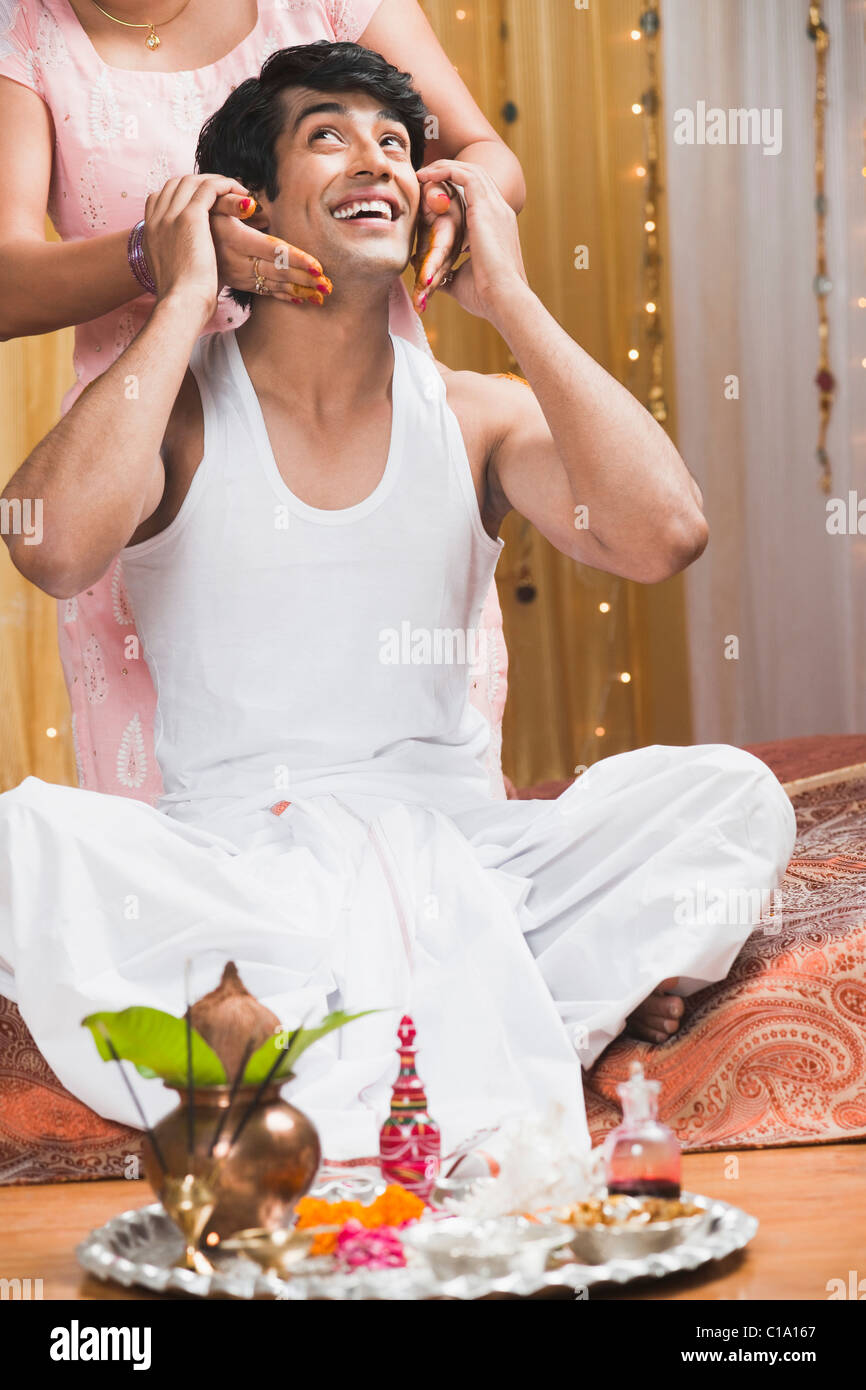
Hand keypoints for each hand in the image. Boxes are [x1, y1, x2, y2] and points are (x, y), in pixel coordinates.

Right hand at [143, 174, 247, 323]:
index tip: (205, 201)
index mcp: (149, 232)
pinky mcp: (190, 217)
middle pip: (177, 184)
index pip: (161, 196)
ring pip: (194, 182)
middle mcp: (156, 219)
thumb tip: (193, 262)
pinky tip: (243, 196)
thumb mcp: (174, 275)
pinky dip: (227, 186)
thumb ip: (179, 259)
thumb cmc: (183, 301)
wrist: (181, 305)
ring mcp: (171, 216)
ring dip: (218, 182)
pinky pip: (209, 188)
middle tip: (226, 192)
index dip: (184, 193)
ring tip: (239, 192)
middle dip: (203, 183)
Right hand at [209, 199, 331, 305]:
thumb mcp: (211, 205)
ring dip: (298, 290)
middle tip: (328, 287)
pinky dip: (282, 295)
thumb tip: (255, 205)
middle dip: (304, 279)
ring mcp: (237, 274)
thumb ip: (232, 202)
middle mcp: (237, 260)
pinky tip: (299, 300)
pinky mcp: (237, 282)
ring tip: (320, 296)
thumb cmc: (200, 217)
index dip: (297, 259)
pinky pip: (263, 291)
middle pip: (277, 270)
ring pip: (272, 283)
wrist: (176, 246)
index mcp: (235, 238)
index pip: (273, 250)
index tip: (318, 267)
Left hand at [416, 160, 527, 323]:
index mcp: (498, 227)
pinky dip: (445, 170)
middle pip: (476, 177)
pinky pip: (464, 175)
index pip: (479, 197)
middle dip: (449, 172)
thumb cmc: (487, 297)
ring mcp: (495, 207)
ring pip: (470, 170)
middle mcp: (500, 212)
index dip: (456, 191)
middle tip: (425, 177)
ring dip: (445, 167)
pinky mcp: (485, 206)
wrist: (505, 298)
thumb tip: (432, 277)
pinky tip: (426, 177)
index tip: (433, 195)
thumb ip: (447, 273)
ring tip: (423, 174)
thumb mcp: (461, 281)